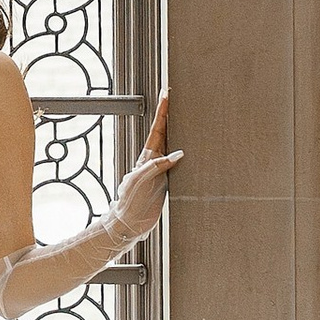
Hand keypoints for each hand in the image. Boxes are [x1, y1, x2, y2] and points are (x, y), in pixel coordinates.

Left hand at [111, 94, 182, 240]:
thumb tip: (178, 154)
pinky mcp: (165, 183)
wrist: (128, 225)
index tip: (167, 94)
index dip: (162, 112)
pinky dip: (185, 155)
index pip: (157, 130)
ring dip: (177, 132)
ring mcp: (160, 171)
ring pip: (171, 147)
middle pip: (164, 133)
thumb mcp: (141, 181)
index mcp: (146, 157)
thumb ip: (157, 166)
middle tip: (175, 97)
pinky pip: (178, 165)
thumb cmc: (130, 203)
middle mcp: (153, 161)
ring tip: (187, 117)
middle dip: (169, 115)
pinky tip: (191, 152)